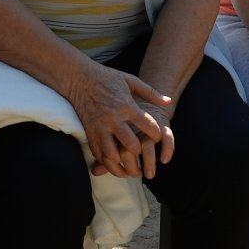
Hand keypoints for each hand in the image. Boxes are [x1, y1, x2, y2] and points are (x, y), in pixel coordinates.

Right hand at [65, 60, 172, 179]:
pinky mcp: (89, 133)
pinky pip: (98, 154)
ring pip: (113, 155)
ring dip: (123, 166)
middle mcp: (113, 119)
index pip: (148, 126)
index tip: (157, 137)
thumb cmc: (107, 78)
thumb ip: (150, 92)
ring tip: (131, 171)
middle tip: (144, 156)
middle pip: (131, 145)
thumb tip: (169, 101)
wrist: (79, 78)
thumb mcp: (130, 80)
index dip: (157, 135)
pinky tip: (115, 165)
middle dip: (140, 154)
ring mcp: (100, 128)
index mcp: (126, 106)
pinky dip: (107, 163)